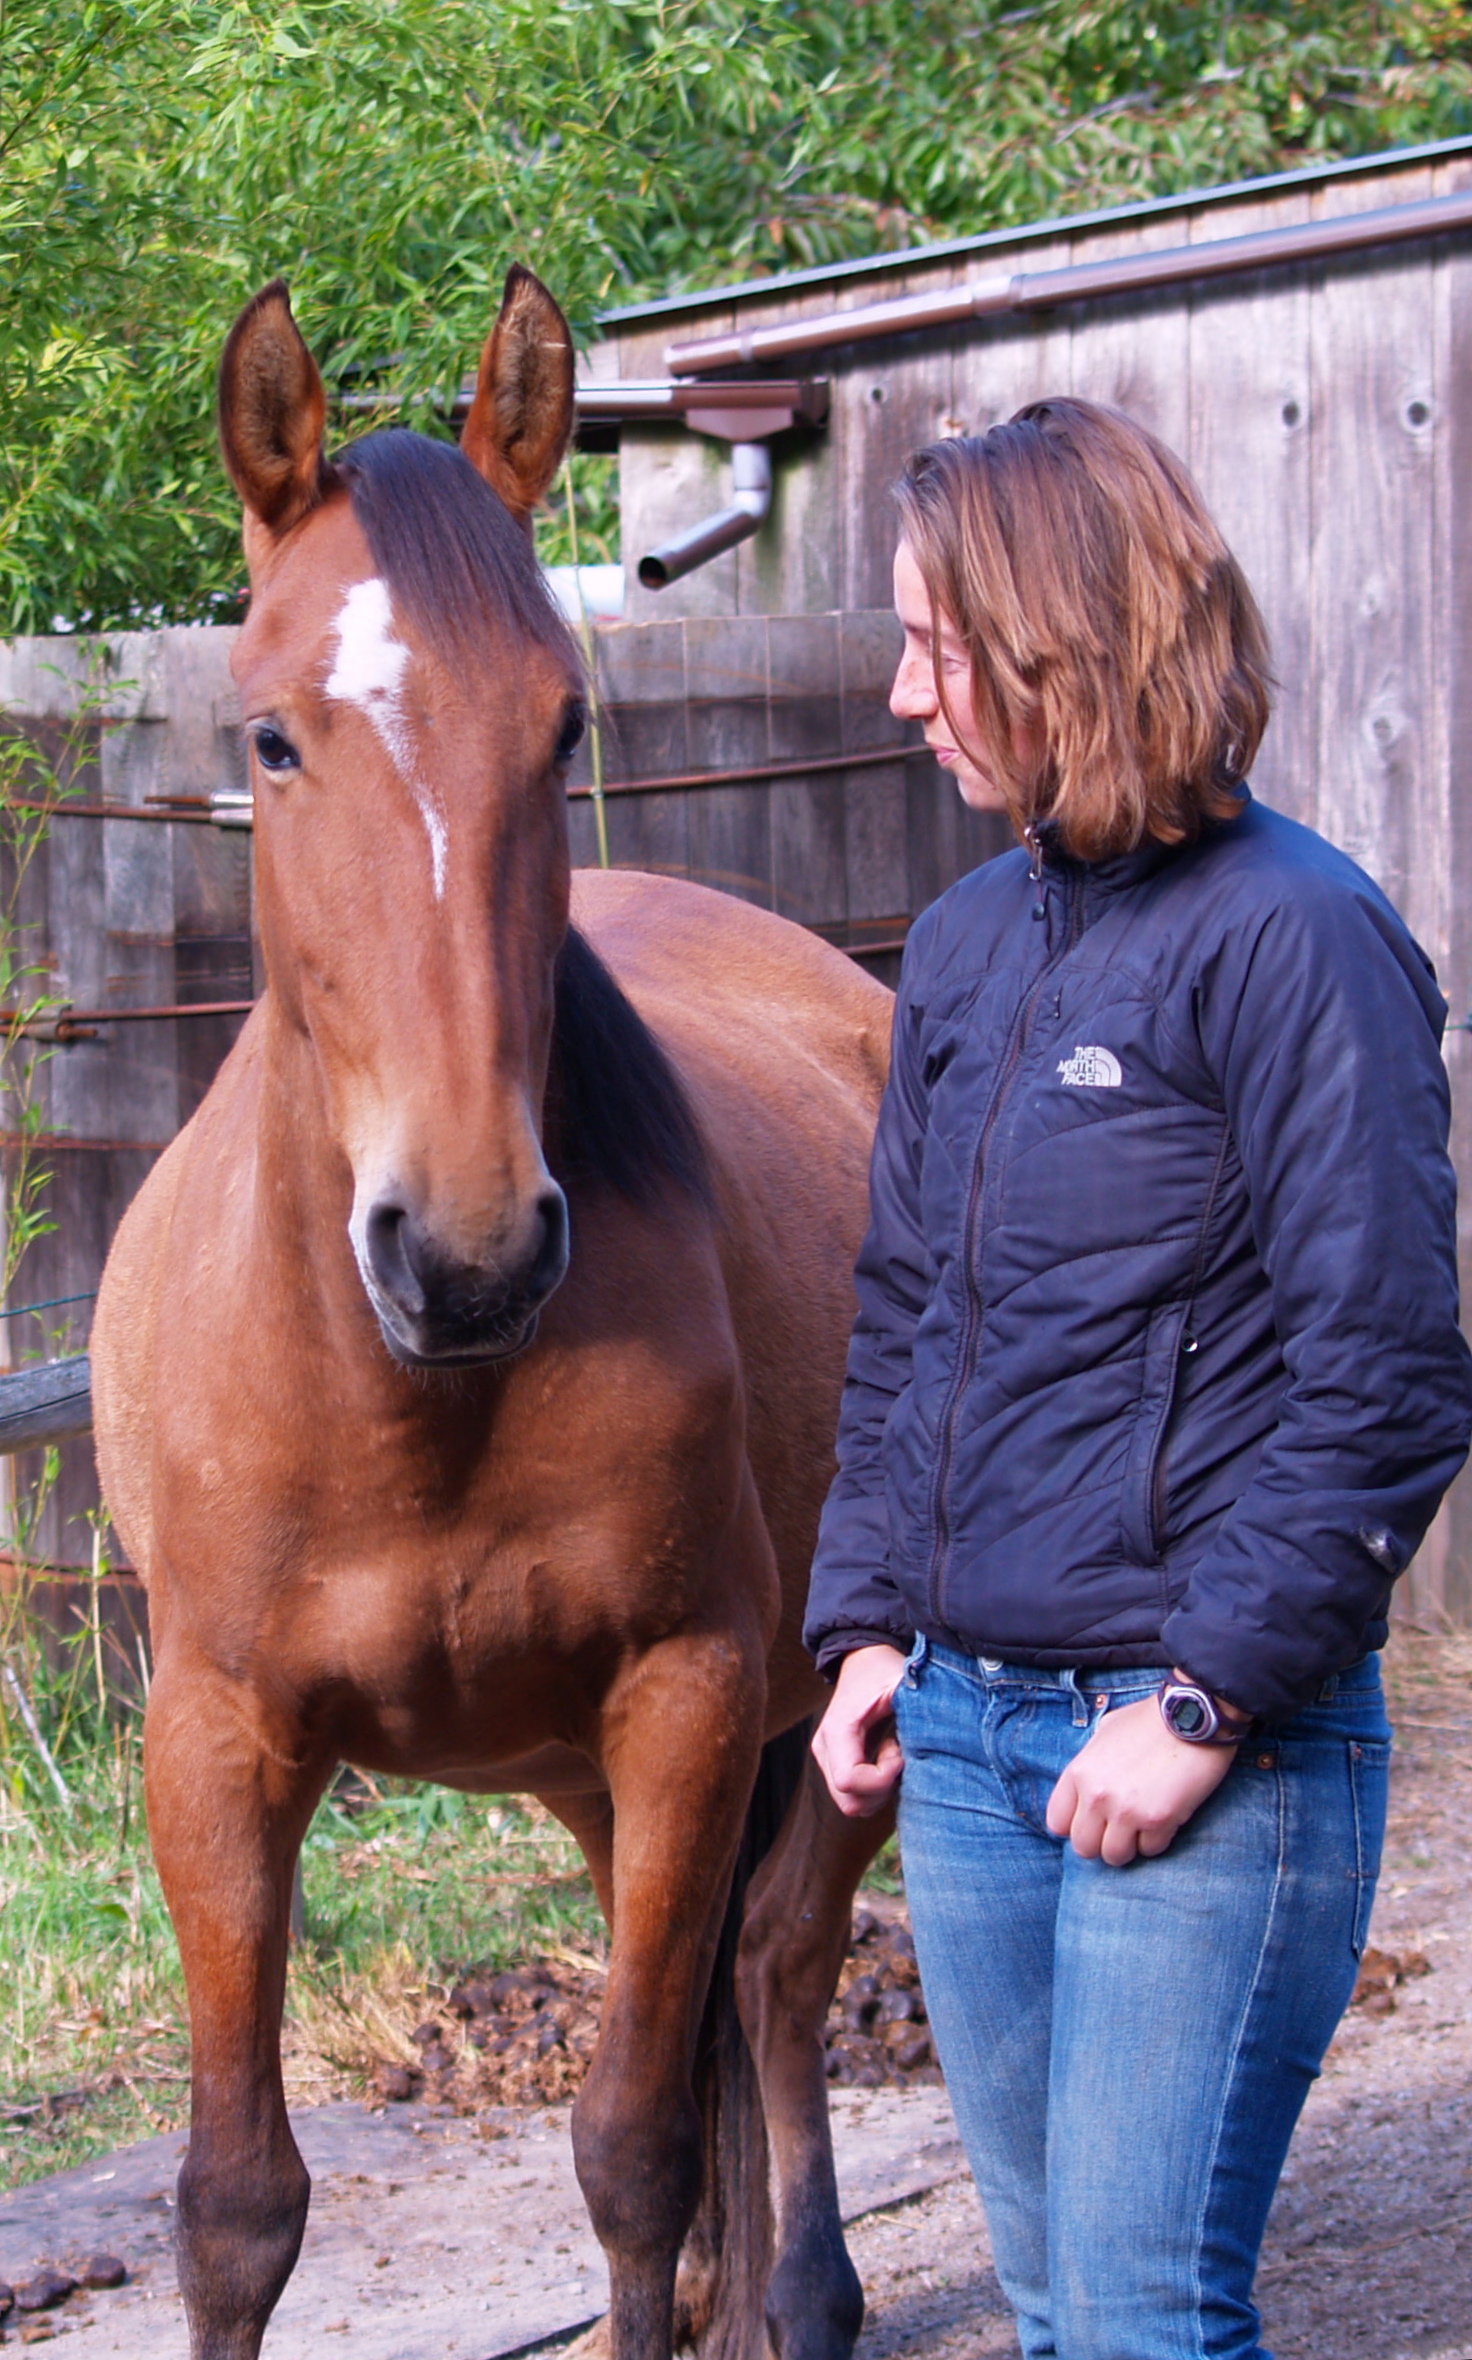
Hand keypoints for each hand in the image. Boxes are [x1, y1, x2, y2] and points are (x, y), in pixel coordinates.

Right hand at [811, 1643, 908, 1818]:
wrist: (865, 1657)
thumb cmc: (884, 1669)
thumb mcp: (902, 1681)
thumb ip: (917, 1708)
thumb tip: (943, 1735)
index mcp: (837, 1730)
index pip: (849, 1782)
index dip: (882, 1778)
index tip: (901, 1753)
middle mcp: (825, 1748)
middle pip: (850, 1802)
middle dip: (882, 1790)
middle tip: (899, 1756)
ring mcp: (828, 1758)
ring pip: (853, 1804)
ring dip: (881, 1789)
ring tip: (895, 1753)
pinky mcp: (836, 1763)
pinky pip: (856, 1795)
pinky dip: (878, 1787)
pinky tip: (889, 1757)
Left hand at [1045, 1694, 1237, 1865]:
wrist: (1191, 1715)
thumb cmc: (1149, 1720)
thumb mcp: (1105, 1732)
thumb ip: (1091, 1763)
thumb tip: (1087, 1785)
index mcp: (1079, 1772)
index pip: (1056, 1823)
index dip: (1075, 1826)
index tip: (1092, 1821)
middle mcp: (1096, 1795)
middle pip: (1084, 1847)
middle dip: (1101, 1842)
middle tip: (1120, 1829)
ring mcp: (1126, 1811)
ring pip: (1115, 1856)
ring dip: (1129, 1846)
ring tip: (1142, 1827)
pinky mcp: (1158, 1820)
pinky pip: (1150, 1850)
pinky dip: (1158, 1840)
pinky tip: (1165, 1818)